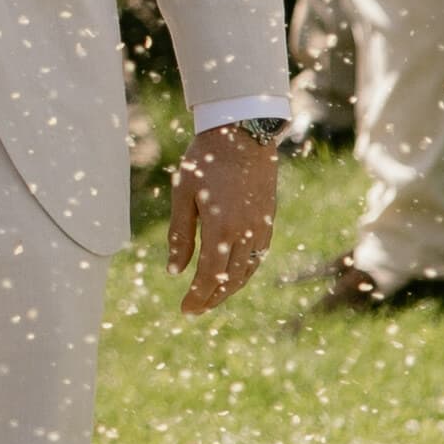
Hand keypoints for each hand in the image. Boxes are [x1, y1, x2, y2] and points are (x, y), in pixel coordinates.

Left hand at [168, 126, 276, 312]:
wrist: (243, 133)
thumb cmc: (206, 161)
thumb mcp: (183, 195)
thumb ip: (180, 235)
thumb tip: (174, 271)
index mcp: (221, 229)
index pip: (209, 277)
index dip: (197, 297)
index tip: (185, 309)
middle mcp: (245, 233)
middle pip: (230, 280)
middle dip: (212, 298)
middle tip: (195, 309)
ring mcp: (261, 227)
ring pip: (247, 271)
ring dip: (230, 288)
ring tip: (212, 296)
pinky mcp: (269, 219)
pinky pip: (258, 256)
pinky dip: (244, 271)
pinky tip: (233, 274)